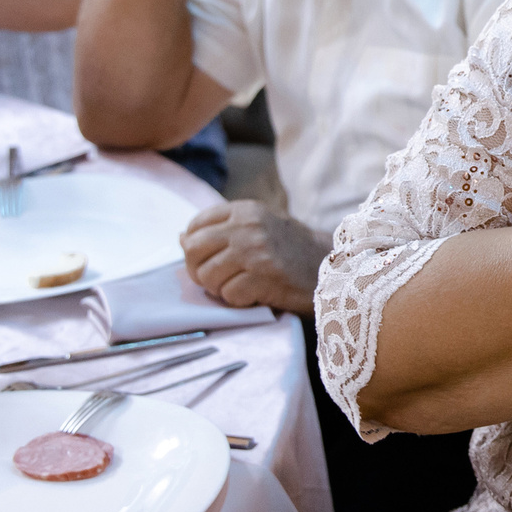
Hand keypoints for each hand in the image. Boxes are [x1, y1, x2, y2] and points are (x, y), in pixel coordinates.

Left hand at [180, 200, 327, 314]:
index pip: (195, 226)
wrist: (331, 268)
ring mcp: (255, 251)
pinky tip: (255, 296)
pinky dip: (238, 302)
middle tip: (217, 280)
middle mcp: (247, 226)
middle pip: (193, 250)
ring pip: (207, 276)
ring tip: (241, 287)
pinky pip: (229, 295)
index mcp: (244, 210)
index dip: (194, 249)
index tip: (209, 260)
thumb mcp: (257, 228)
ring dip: (219, 289)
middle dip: (198, 271)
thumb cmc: (289, 251)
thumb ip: (221, 230)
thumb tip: (181, 237)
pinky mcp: (263, 277)